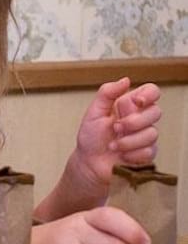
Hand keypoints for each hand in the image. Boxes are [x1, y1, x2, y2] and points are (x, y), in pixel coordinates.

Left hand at [74, 77, 160, 192]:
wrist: (88, 163)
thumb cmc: (91, 138)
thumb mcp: (94, 112)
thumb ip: (107, 93)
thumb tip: (126, 80)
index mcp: (130, 105)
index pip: (152, 92)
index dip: (149, 94)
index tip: (137, 102)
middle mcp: (141, 119)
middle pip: (155, 112)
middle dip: (133, 122)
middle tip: (115, 128)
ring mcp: (145, 136)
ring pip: (152, 134)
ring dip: (128, 141)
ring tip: (112, 146)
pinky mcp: (146, 153)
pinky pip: (149, 151)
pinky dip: (132, 155)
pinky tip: (121, 156)